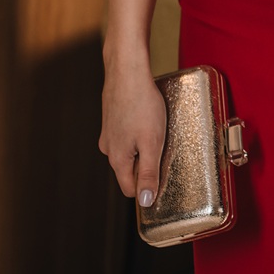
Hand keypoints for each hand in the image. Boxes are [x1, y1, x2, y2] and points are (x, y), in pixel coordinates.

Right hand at [99, 53, 166, 206]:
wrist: (127, 71)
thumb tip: (144, 201)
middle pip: (129, 170)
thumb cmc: (142, 105)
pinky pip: (127, 135)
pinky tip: (149, 121)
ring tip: (159, 133)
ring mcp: (108, 133)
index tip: (164, 180)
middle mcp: (109, 148)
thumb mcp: (152, 143)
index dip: (147, 189)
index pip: (130, 188)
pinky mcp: (112, 119)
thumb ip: (148, 173)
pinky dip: (138, 133)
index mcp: (117, 159)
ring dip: (143, 148)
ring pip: (129, 151)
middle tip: (165, 151)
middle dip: (147, 166)